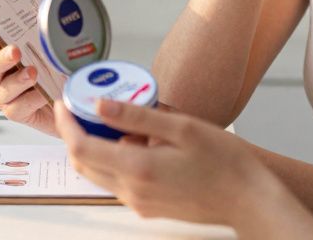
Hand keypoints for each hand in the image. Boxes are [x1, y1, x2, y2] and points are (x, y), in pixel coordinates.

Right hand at [0, 23, 54, 135]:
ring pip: (4, 88)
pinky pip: (18, 107)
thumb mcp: (49, 51)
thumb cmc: (53, 72)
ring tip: (32, 73)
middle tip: (14, 52)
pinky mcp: (14, 112)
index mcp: (1, 55)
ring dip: (18, 80)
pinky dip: (31, 99)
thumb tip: (46, 14)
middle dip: (2, 58)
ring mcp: (4, 95)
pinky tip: (43, 94)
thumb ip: (43, 36)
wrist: (66, 104)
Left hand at [55, 100, 287, 230]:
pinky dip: (115, 160)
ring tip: (115, 120)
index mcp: (138, 169)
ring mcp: (140, 203)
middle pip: (84, 163)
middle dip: (75, 134)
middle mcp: (133, 192)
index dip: (66, 124)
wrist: (249, 200)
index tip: (63, 104)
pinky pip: (119, 182)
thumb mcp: (182, 127)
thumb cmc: (226, 163)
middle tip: (80, 108)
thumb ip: (137, 116)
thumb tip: (101, 105)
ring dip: (96, 147)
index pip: (81, 147)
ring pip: (100, 173)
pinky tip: (139, 142)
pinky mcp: (149, 207)